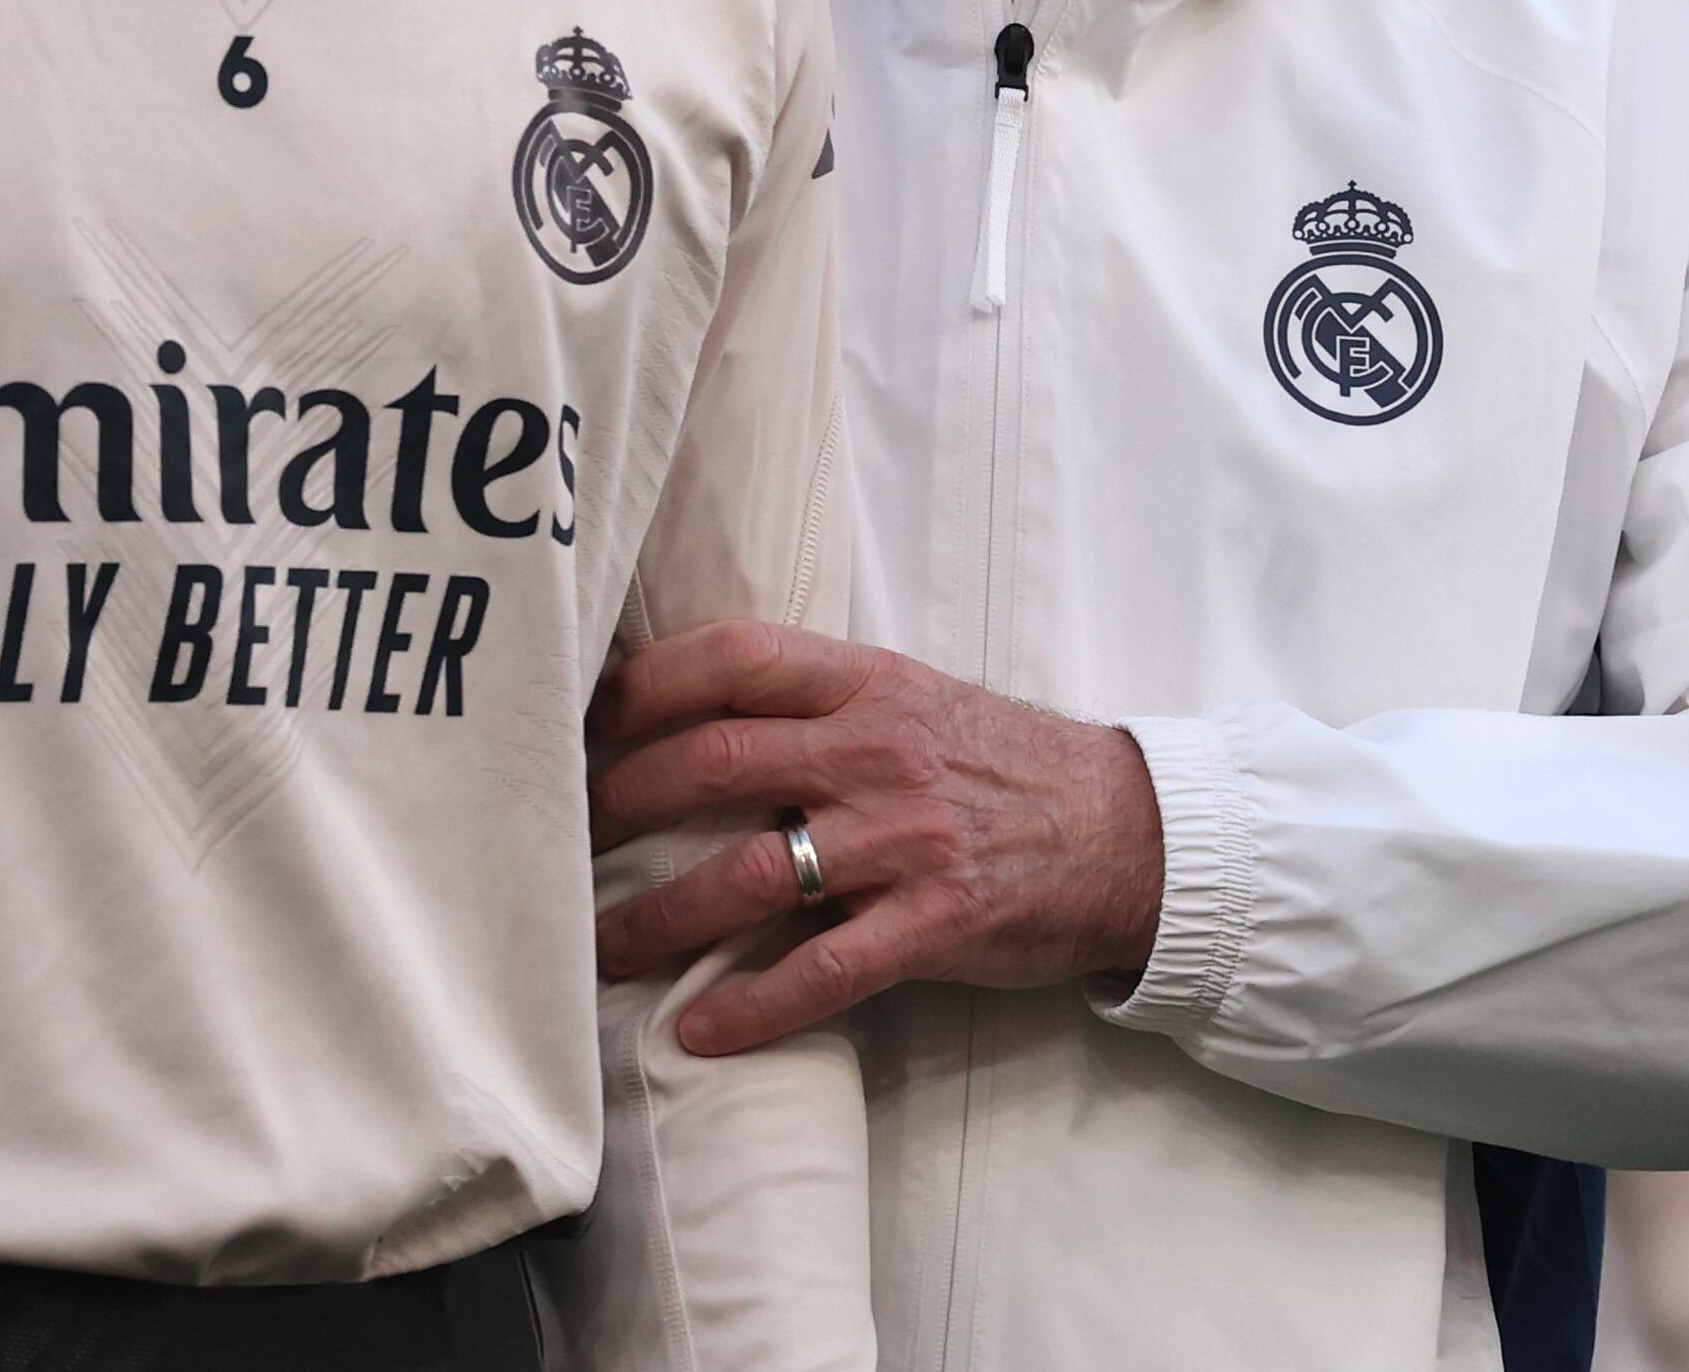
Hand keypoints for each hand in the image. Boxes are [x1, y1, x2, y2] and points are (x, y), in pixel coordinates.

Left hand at [588, 621, 1165, 1056]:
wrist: (1128, 832)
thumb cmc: (1003, 766)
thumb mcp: (915, 699)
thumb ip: (818, 700)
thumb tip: (697, 712)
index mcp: (868, 685)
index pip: (734, 659)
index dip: (644, 683)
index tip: (580, 717)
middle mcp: (877, 751)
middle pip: (715, 762)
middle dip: (620, 800)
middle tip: (560, 837)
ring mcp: (904, 838)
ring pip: (751, 872)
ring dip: (659, 916)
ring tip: (598, 948)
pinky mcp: (935, 922)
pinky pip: (824, 968)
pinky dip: (753, 1004)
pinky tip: (699, 1029)